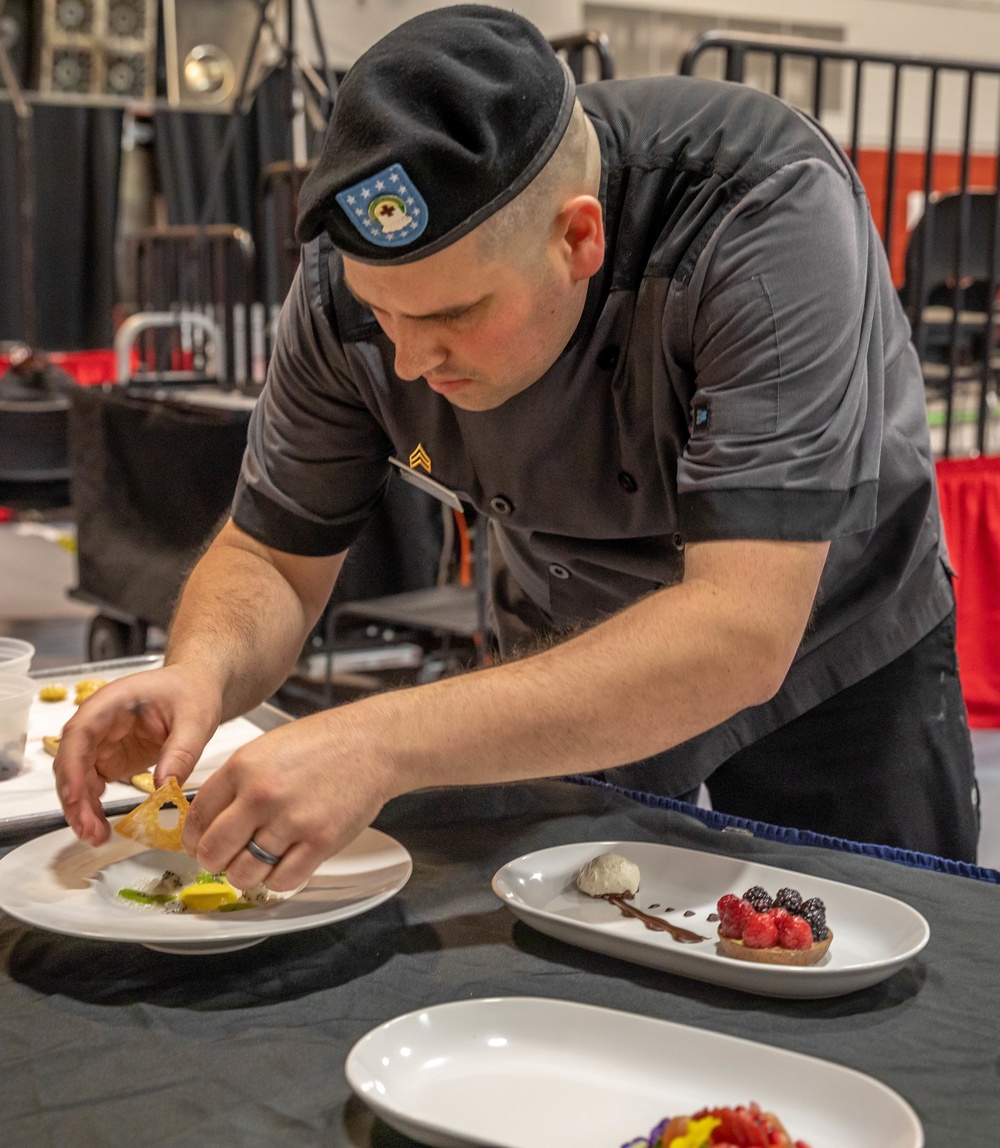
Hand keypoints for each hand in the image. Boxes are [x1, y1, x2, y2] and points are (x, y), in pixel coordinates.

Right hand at [54, 665, 222, 845]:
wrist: (195, 688)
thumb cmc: (192, 692)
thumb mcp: (196, 719)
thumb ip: (181, 751)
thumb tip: (165, 787)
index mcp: (111, 703)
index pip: (79, 734)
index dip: (72, 766)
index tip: (77, 797)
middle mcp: (98, 723)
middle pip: (71, 761)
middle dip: (75, 798)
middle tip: (89, 830)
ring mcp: (102, 743)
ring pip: (78, 779)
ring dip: (82, 808)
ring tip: (96, 836)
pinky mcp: (110, 759)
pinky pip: (93, 787)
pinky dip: (93, 807)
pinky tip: (101, 827)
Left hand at [181, 707, 394, 892]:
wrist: (372, 743)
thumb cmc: (323, 744)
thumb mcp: (265, 749)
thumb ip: (234, 782)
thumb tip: (208, 819)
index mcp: (242, 767)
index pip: (197, 818)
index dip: (193, 839)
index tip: (199, 845)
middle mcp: (262, 794)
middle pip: (214, 852)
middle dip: (214, 861)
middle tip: (224, 859)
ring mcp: (292, 820)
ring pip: (244, 873)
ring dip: (245, 874)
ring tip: (256, 863)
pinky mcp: (320, 841)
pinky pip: (282, 880)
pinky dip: (277, 878)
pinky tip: (283, 863)